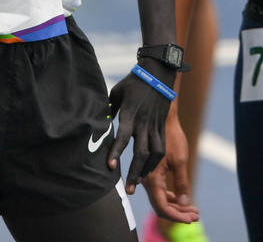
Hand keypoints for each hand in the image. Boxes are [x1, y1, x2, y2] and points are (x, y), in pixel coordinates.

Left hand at [106, 62, 174, 188]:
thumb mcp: (117, 93)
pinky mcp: (162, 127)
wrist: (158, 73)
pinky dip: (155, 162)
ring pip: (154, 154)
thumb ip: (109, 110)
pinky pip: (161, 148)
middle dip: (134, 171)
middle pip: (140, 152)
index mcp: (131, 114)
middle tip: (128, 189)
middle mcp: (144, 123)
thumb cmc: (133, 82)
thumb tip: (100, 124)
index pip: (123, 137)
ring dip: (146, 170)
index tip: (110, 167)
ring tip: (138, 184)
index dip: (116, 152)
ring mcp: (155, 126)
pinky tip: (149, 171)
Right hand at [142, 110, 199, 223]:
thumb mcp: (180, 160)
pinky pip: (159, 190)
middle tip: (196, 215)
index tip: (191, 219)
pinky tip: (182, 198)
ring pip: (160, 199)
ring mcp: (148, 176)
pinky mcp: (152, 171)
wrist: (162, 118)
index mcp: (152, 178)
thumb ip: (181, 182)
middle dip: (178, 213)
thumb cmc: (171, 137)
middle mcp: (146, 180)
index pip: (162, 207)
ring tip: (194, 209)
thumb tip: (184, 202)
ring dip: (176, 206)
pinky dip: (171, 196)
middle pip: (161, 206)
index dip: (177, 216)